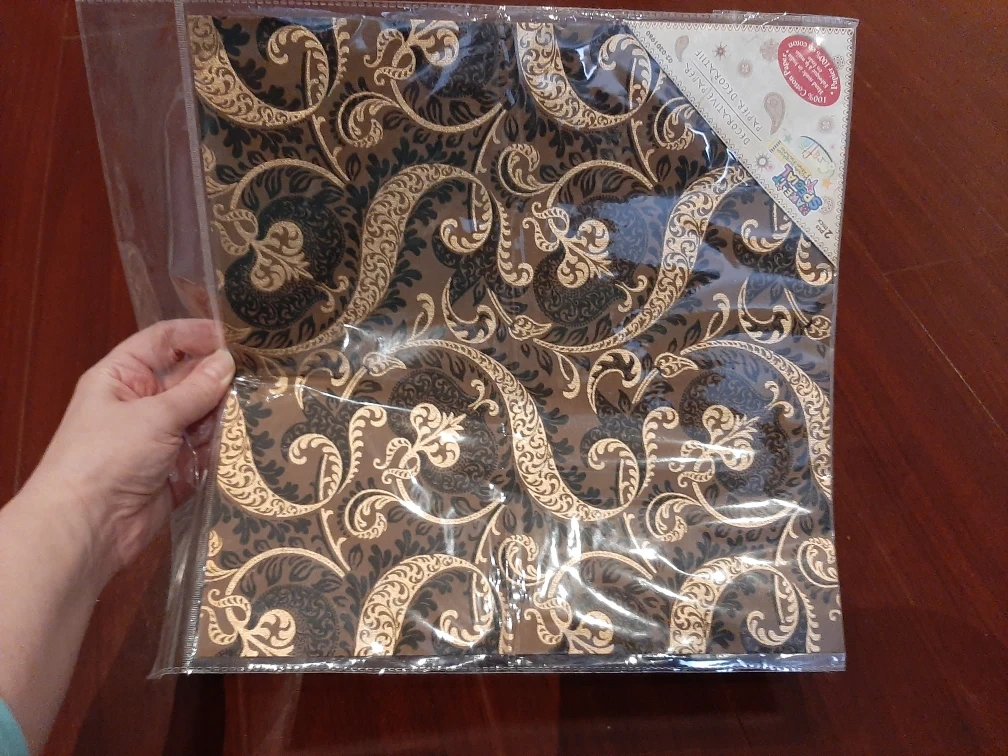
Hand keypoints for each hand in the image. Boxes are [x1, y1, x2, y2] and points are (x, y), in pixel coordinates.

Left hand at [22, 319, 233, 586]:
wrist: (89, 527)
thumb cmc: (107, 457)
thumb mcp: (154, 415)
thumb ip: (196, 390)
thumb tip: (228, 362)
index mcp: (122, 377)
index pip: (164, 341)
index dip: (197, 334)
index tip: (237, 336)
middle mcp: (141, 404)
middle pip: (189, 379)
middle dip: (219, 379)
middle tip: (260, 375)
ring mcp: (159, 438)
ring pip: (203, 415)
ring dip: (224, 415)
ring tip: (256, 409)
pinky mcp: (176, 469)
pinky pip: (206, 450)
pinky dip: (223, 447)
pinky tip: (246, 440)